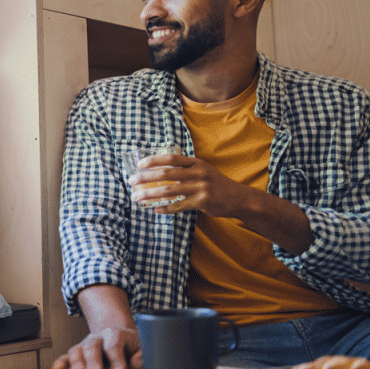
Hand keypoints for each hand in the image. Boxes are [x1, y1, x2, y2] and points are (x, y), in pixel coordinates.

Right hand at [52, 326, 142, 368]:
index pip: (114, 345)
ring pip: (78, 349)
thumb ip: (142, 355)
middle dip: (93, 359)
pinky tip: (58, 368)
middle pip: (93, 345)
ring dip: (76, 360)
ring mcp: (86, 343)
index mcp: (116, 335)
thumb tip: (136, 362)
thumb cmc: (131, 346)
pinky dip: (62, 361)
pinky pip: (68, 355)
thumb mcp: (141, 346)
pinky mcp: (78, 351)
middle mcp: (99, 337)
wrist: (117, 335)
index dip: (116, 359)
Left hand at [128, 154, 248, 217]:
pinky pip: (179, 205)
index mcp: (195, 163)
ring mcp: (200, 188)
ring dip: (150, 194)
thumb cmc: (215, 183)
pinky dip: (166, 208)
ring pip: (169, 190)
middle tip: (131, 181)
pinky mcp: (202, 202)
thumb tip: (158, 171)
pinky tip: (155, 209)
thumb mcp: (202, 170)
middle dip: (146, 178)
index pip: (171, 158)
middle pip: (166, 174)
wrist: (238, 198)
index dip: (153, 160)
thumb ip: (184, 169)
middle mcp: (198, 173)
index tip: (139, 164)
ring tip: (137, 197)